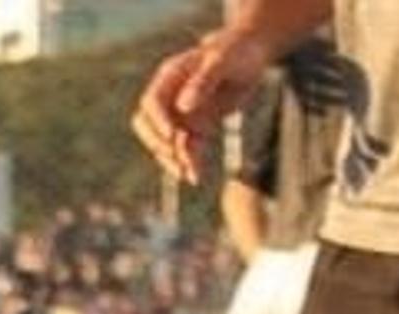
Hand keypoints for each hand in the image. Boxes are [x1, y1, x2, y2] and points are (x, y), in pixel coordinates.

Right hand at [132, 31, 272, 185]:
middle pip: (148, 126)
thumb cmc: (235, 52)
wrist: (250, 54)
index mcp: (170, 76)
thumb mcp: (221, 63)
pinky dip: (189, 163)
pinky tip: (196, 177)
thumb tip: (183, 106)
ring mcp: (180, 113)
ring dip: (174, 160)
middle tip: (178, 159)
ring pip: (166, 143)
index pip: (152, 102)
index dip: (157, 121)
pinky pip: (185, 149)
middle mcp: (170, 96)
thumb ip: (202, 82)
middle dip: (159, 145)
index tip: (172, 136)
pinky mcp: (195, 127)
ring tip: (192, 175)